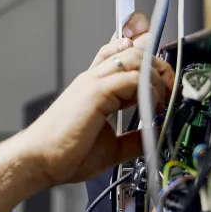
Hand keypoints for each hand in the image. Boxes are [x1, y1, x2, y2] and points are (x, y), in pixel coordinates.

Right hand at [23, 12, 173, 185]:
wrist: (39, 160)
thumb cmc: (63, 153)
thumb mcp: (110, 146)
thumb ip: (132, 138)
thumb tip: (153, 135)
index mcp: (93, 87)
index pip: (118, 53)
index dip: (142, 52)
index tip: (161, 69)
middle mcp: (93, 79)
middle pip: (132, 50)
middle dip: (158, 66)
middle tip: (171, 88)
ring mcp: (93, 82)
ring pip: (134, 57)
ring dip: (156, 75)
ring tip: (164, 97)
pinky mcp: (95, 92)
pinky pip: (131, 77)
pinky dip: (149, 89)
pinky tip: (153, 107)